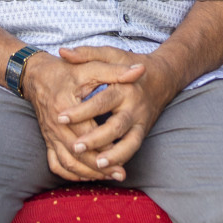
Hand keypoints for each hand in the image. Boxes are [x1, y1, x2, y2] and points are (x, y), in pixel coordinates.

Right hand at [21, 50, 145, 181]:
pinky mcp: (48, 140)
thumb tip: (141, 70)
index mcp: (64, 106)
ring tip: (108, 177)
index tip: (123, 154)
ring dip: (87, 173)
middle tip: (120, 174)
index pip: (86, 133)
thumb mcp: (91, 67)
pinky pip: (56, 164)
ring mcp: (50, 135)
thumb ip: (115, 71)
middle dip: (99, 166)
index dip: (104, 145)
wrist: (37, 75)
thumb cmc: (66, 71)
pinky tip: (87, 176)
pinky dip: (71, 174)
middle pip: (77, 153)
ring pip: (68, 163)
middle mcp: (55, 125)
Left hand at [55, 46, 177, 176]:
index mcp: (125, 88)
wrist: (161, 78)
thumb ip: (87, 53)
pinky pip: (132, 151)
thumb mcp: (110, 54)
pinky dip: (119, 162)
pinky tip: (104, 171)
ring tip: (95, 165)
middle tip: (75, 147)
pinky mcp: (141, 134)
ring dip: (113, 157)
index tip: (61, 117)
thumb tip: (63, 52)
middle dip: (96, 139)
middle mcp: (134, 108)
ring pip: (129, 145)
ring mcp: (140, 123)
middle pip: (116, 127)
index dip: (82, 111)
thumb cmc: (130, 64)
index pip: (102, 101)